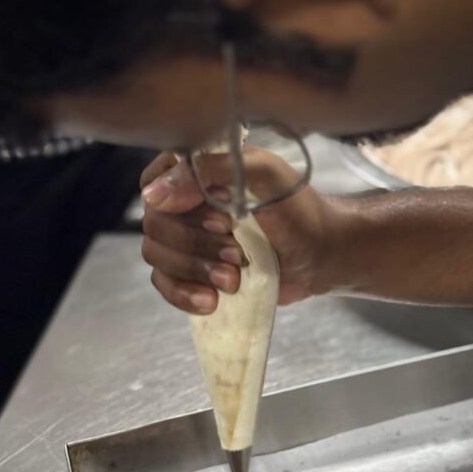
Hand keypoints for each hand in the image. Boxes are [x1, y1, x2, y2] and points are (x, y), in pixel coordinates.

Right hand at [139, 149, 338, 313]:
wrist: (319, 255)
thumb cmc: (297, 211)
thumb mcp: (263, 174)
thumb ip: (212, 170)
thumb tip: (154, 195)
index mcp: (195, 171)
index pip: (154, 185)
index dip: (180, 208)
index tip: (221, 220)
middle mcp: (184, 203)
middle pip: (155, 226)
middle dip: (196, 245)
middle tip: (237, 253)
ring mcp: (186, 240)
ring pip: (157, 256)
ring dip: (195, 271)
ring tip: (233, 278)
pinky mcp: (193, 273)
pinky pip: (164, 284)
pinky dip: (183, 295)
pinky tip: (210, 301)